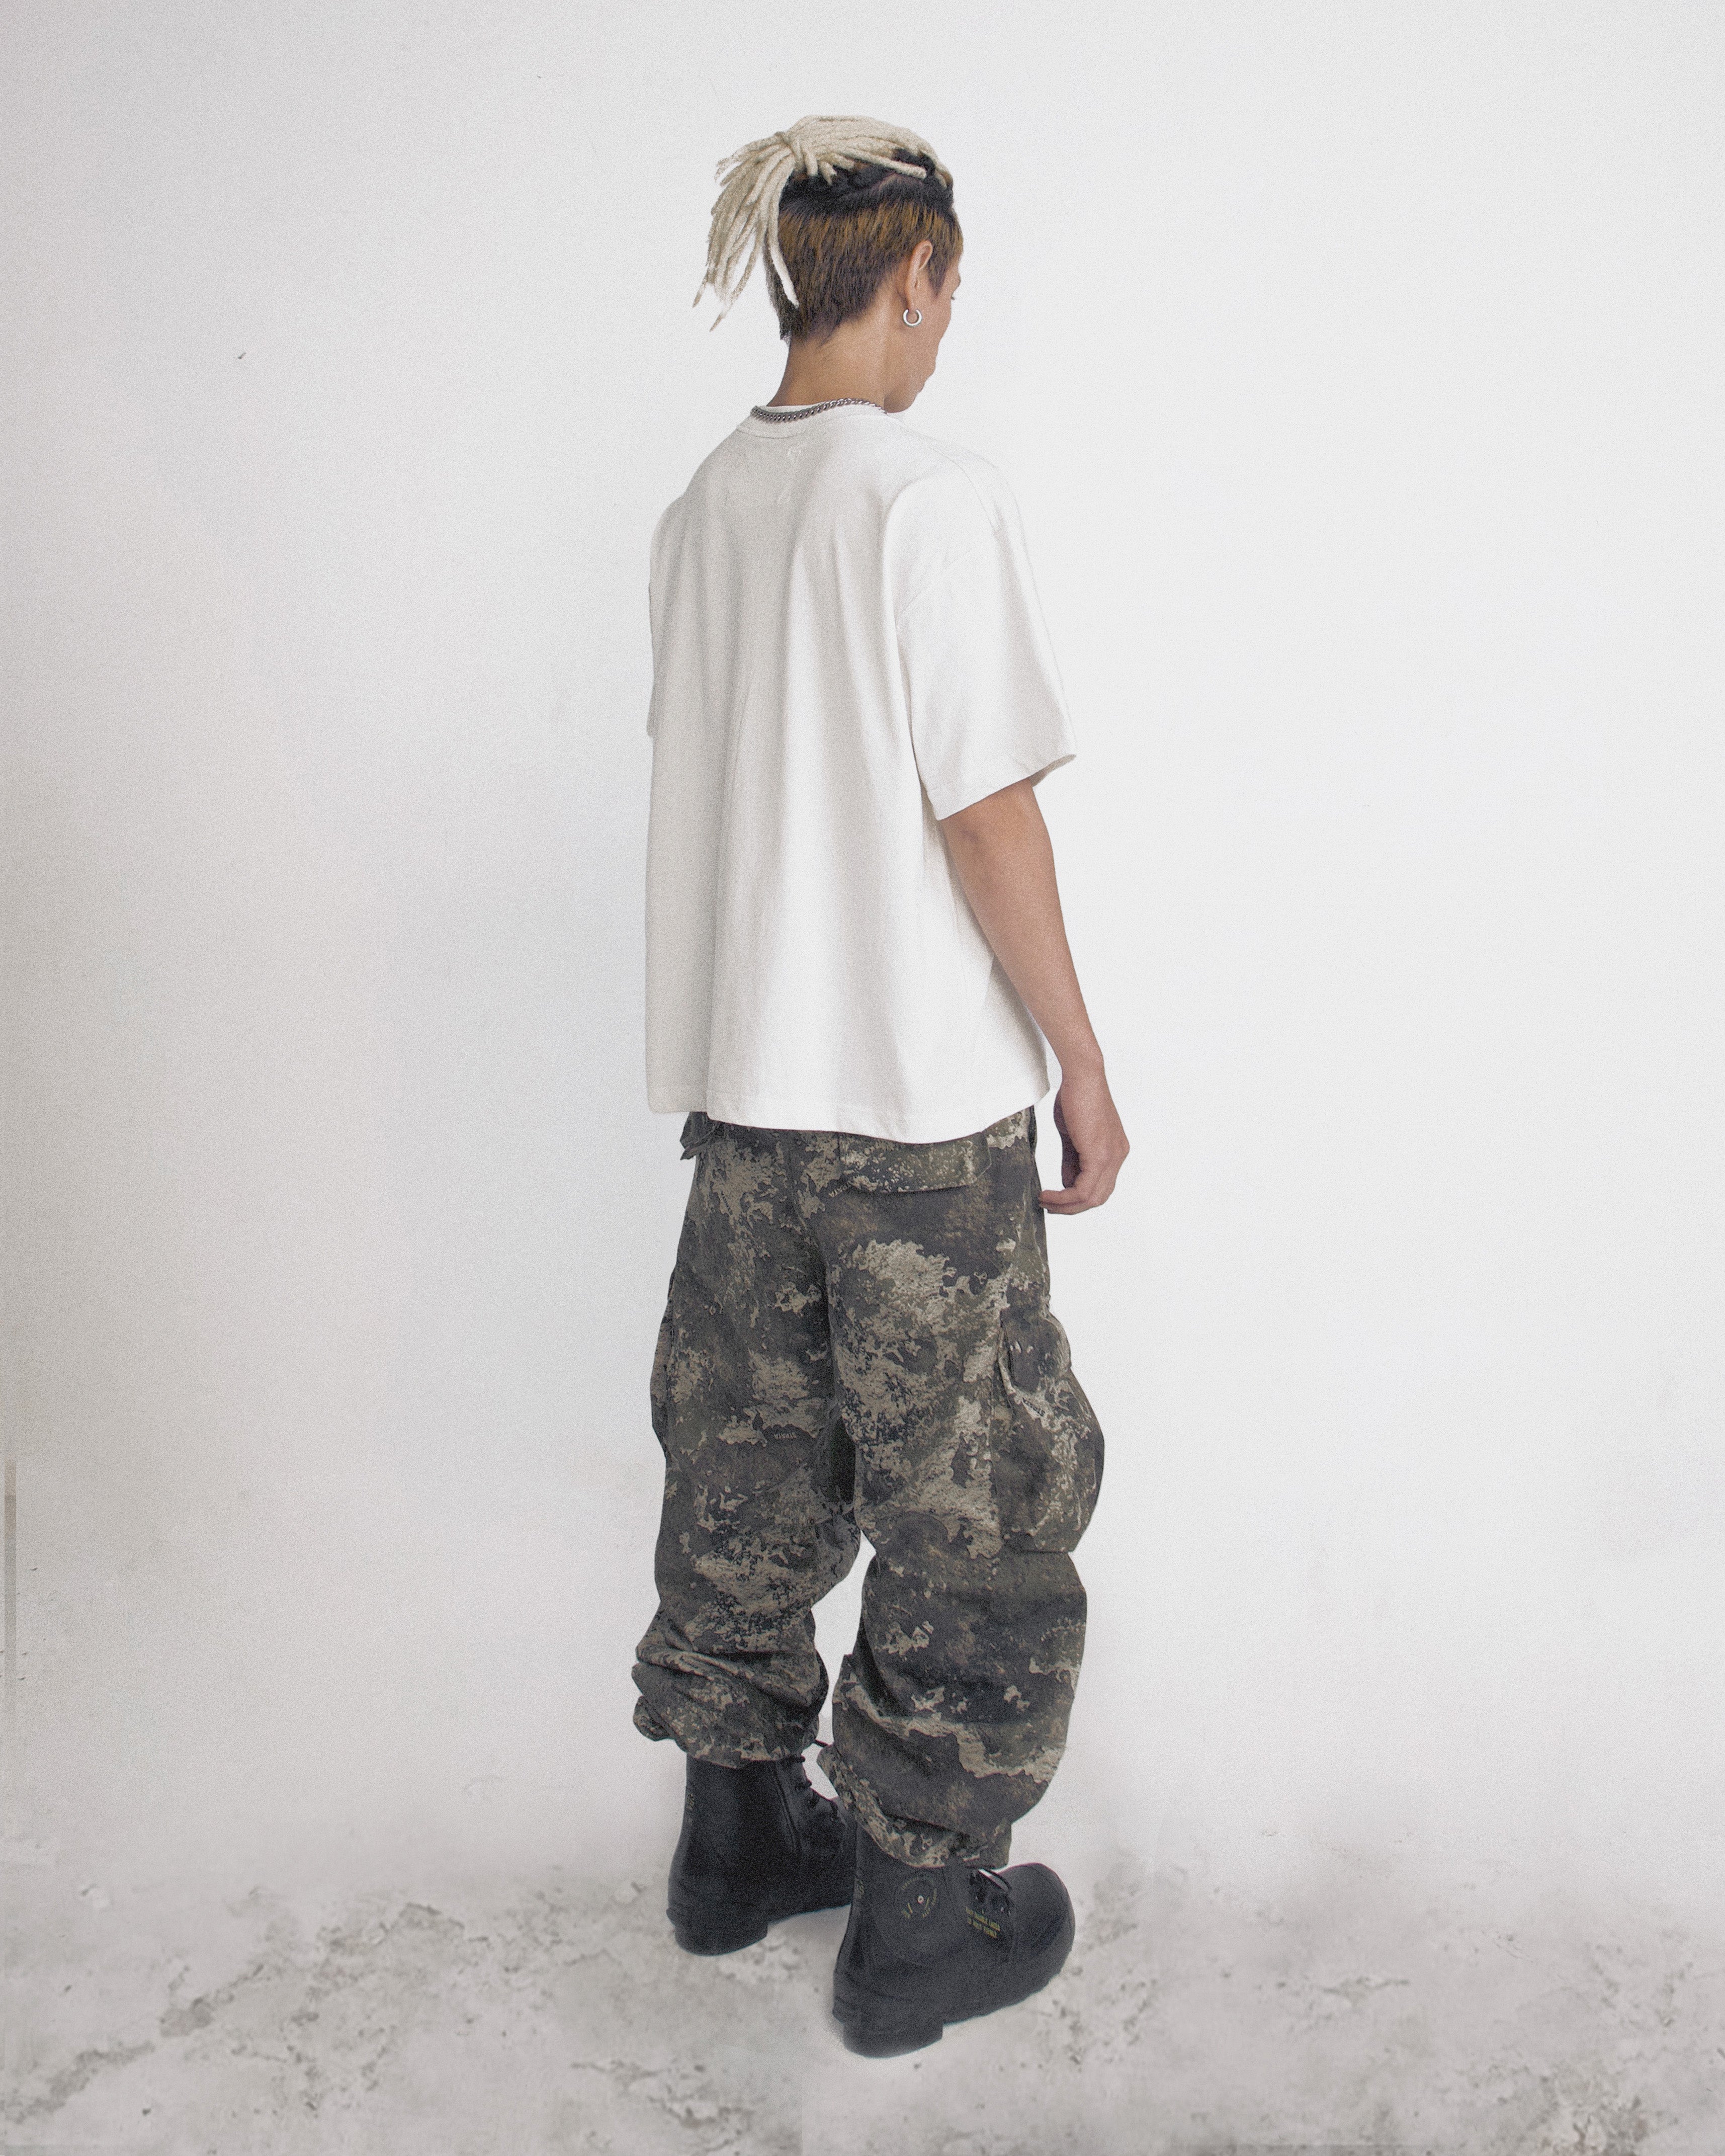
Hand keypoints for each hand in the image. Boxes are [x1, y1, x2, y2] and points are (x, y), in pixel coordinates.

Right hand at [1038, 1064, 1128, 1213]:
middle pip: (1098, 1197)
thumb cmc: (1076, 1098)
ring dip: (1066, 1205)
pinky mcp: (1100, 1155)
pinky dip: (1065, 1197)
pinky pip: (1084, 1189)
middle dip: (1072, 1207)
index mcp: (1114, 1151)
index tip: (1056, 1199)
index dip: (1077, 1198)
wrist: (1082, 1077)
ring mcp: (1112, 1157)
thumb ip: (1073, 1161)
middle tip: (1049, 1206)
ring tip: (1045, 1202)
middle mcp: (1118, 1156)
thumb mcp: (1073, 1136)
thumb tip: (1067, 1183)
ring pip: (1092, 1197)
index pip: (1100, 1186)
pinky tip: (1049, 1194)